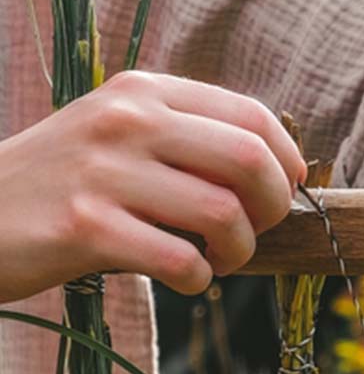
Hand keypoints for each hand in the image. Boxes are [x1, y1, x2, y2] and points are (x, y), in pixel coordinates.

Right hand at [0, 71, 307, 302]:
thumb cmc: (67, 186)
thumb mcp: (121, 138)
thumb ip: (187, 142)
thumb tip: (278, 175)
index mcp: (143, 93)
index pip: (251, 116)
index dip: (285, 162)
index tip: (282, 194)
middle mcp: (125, 122)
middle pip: (249, 160)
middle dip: (273, 208)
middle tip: (253, 233)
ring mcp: (103, 172)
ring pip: (223, 214)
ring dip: (238, 251)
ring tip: (216, 260)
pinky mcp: (85, 227)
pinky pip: (182, 261)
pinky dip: (198, 279)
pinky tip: (185, 278)